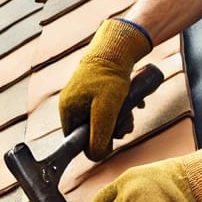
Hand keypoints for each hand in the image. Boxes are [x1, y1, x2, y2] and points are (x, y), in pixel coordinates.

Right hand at [59, 19, 152, 160]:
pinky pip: (109, 105)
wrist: (119, 45)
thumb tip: (95, 156)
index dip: (94, 143)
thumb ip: (99, 136)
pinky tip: (134, 103)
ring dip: (119, 119)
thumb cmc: (110, 76)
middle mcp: (73, 101)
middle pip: (91, 129)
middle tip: (126, 124)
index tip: (110, 139)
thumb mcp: (106, 111)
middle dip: (111, 130)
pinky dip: (122, 107)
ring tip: (131, 112)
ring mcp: (85, 93)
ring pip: (102, 117)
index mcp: (68, 108)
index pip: (76, 139)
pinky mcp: (97, 86)